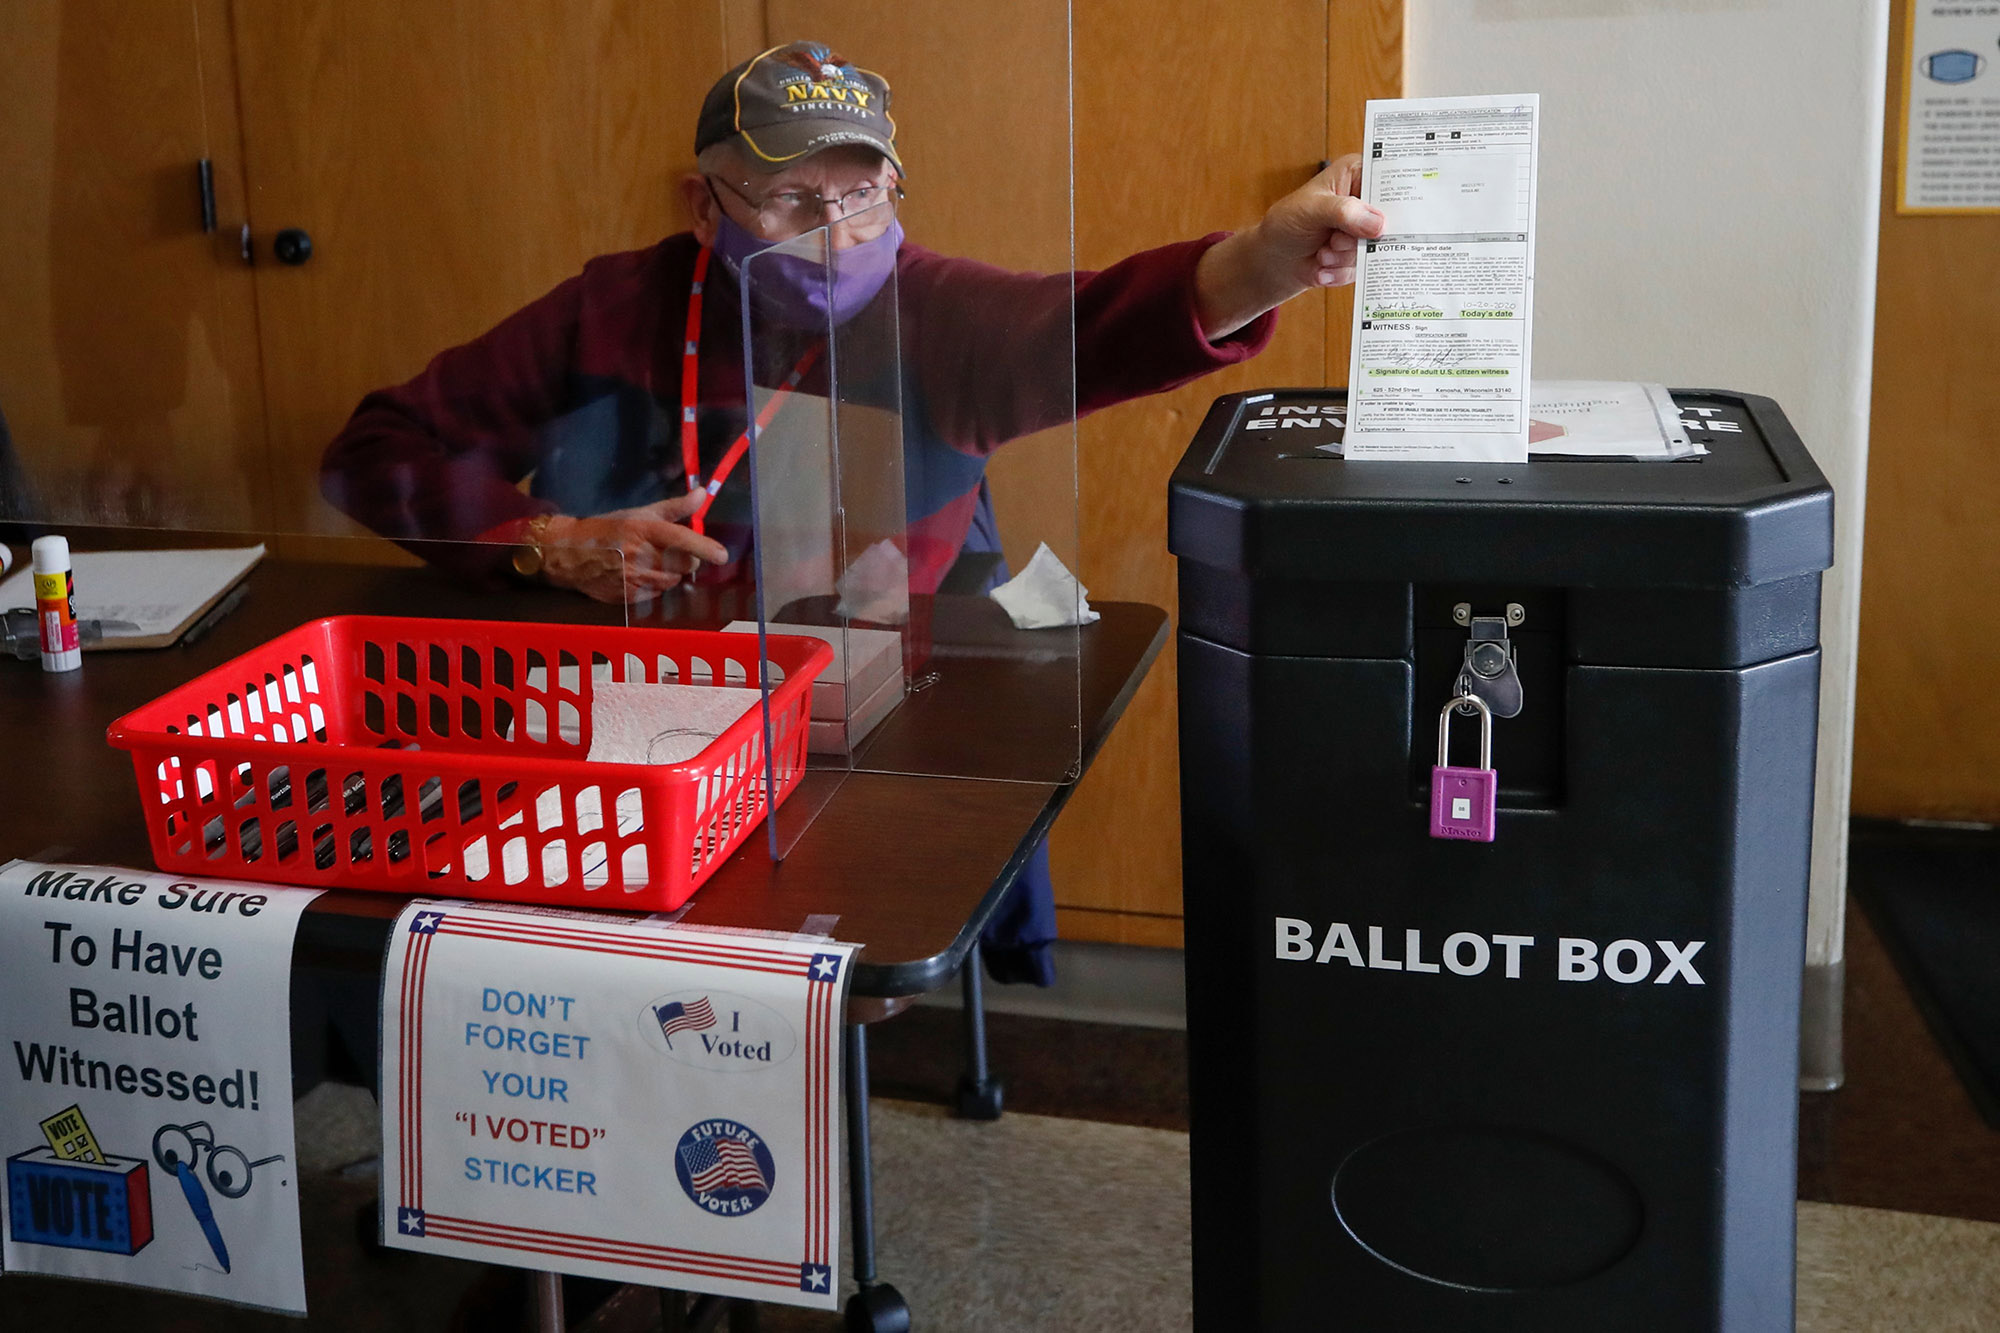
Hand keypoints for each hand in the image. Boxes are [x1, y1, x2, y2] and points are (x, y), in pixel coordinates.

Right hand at [538, 492, 730, 603]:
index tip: (722, 555)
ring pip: (672, 582)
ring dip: (671, 574)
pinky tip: (642, 576)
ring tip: (654, 563)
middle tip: (675, 554)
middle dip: (687, 560)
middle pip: (684, 566)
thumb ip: (675, 507)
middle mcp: (641, 555)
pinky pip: (656, 595)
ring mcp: (633, 579)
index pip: (682, 539)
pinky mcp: (627, 597)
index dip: (705, 548)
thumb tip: (702, 494)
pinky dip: (656, 587)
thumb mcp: (640, 513)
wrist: (569, 553)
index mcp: (644, 530)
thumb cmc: (609, 529)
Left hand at [1194, 154, 1384, 340]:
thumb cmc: (1287, 223)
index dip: (1396, 199)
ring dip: (1344, 257)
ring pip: (1376, 248)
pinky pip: (1364, 269)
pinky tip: (1320, 268)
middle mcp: (1368, 201)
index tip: (1386, 219)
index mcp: (1359, 174)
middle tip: (1335, 241)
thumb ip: (1343, 212)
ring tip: (1322, 253)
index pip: (1391, 180)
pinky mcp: (1362, 256)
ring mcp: (1367, 230)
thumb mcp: (1310, 209)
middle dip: (1360, 238)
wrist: (1274, 259)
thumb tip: (1379, 224)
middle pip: (1391, 219)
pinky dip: (1339, 272)